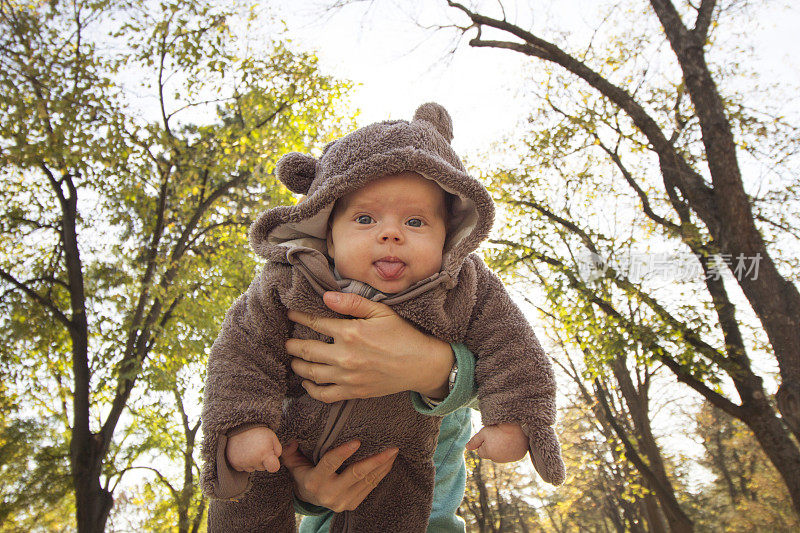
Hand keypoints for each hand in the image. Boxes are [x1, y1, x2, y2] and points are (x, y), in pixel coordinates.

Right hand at [226, 426, 281, 472]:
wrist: (239, 426)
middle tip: (258, 448)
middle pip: (262, 468)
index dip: (274, 465)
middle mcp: (253, 460)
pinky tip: (244, 452)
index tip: (272, 461)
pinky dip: (243, 463)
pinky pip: (242, 469)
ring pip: (252, 469)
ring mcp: (243, 462)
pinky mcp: (234, 463)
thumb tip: (275, 462)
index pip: (273, 467)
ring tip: (250, 449)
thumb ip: (277, 451)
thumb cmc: (258, 432)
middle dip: (262, 460)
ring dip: (252, 462)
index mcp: (264, 453)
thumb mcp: (272, 437)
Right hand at [281, 439, 398, 512]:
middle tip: (391, 448)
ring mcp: (342, 502)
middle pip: (356, 474)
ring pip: (367, 481)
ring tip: (393, 452)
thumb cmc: (302, 472)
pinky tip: (388, 463)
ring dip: (383, 466)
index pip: (330, 464)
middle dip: (375, 460)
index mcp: (314, 481)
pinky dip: (380, 474)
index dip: (343, 453)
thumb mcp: (292, 462)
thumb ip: (289, 450)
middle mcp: (329, 494)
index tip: (358, 441)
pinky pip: (370, 488)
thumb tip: (290, 440)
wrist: (308, 498)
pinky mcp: (352, 505)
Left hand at [285, 291, 453, 401]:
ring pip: (311, 373)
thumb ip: (352, 302)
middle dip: (293, 345)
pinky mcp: (354, 392)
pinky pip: (324, 395)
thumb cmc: (403, 334)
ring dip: (298, 365)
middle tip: (287, 341)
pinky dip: (311, 389)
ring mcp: (348, 377)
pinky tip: (307, 381)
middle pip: (307, 350)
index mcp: (351, 332)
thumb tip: (326, 297)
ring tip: (294, 359)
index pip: (315, 323)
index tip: (290, 314)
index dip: (299, 317)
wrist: (421, 364)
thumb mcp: (381, 311)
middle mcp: (345, 356)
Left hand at [466, 423, 528, 462]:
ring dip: (501, 449)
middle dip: (492, 447)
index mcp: (488, 454)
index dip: (483, 442)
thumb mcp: (484, 432)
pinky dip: (510, 450)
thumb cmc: (498, 428)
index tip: (490, 435)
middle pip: (491, 454)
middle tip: (498, 436)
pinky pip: (511, 455)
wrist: (518, 426)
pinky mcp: (517, 457)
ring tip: (505, 438)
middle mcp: (498, 459)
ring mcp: (509, 459)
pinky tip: (512, 442)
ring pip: (500, 455)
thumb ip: (474, 441)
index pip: (481, 451)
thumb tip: (466, 447)